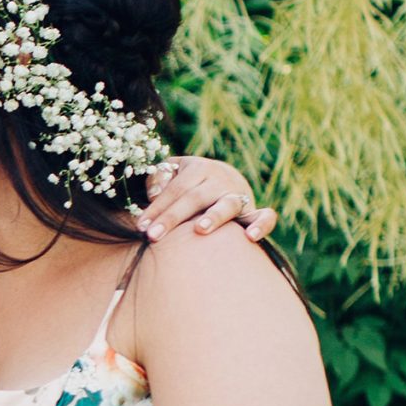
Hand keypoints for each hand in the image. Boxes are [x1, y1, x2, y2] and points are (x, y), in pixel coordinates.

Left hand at [142, 156, 274, 243]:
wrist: (227, 178)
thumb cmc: (190, 181)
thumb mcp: (173, 172)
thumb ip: (159, 178)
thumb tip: (154, 193)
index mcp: (198, 168)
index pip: (175, 189)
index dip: (157, 207)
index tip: (140, 226)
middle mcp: (220, 179)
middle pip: (195, 197)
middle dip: (173, 217)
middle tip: (153, 236)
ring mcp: (238, 194)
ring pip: (227, 204)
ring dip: (214, 216)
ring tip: (200, 229)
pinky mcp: (253, 211)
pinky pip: (265, 217)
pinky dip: (261, 225)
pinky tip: (250, 238)